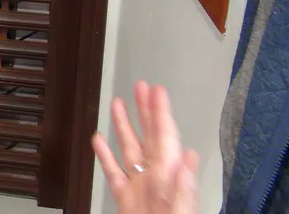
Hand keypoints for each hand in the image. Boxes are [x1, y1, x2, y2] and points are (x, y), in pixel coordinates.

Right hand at [92, 81, 199, 213]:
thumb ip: (185, 188)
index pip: (165, 138)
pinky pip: (114, 175)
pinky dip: (105, 157)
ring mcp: (139, 191)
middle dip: (145, 111)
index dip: (161, 112)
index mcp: (168, 179)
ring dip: (124, 128)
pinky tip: (99, 142)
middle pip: (149, 139)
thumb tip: (189, 156)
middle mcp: (155, 181)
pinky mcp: (125, 202)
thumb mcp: (180, 212)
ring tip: (118, 104)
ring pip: (130, 152)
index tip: (157, 90)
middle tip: (142, 87)